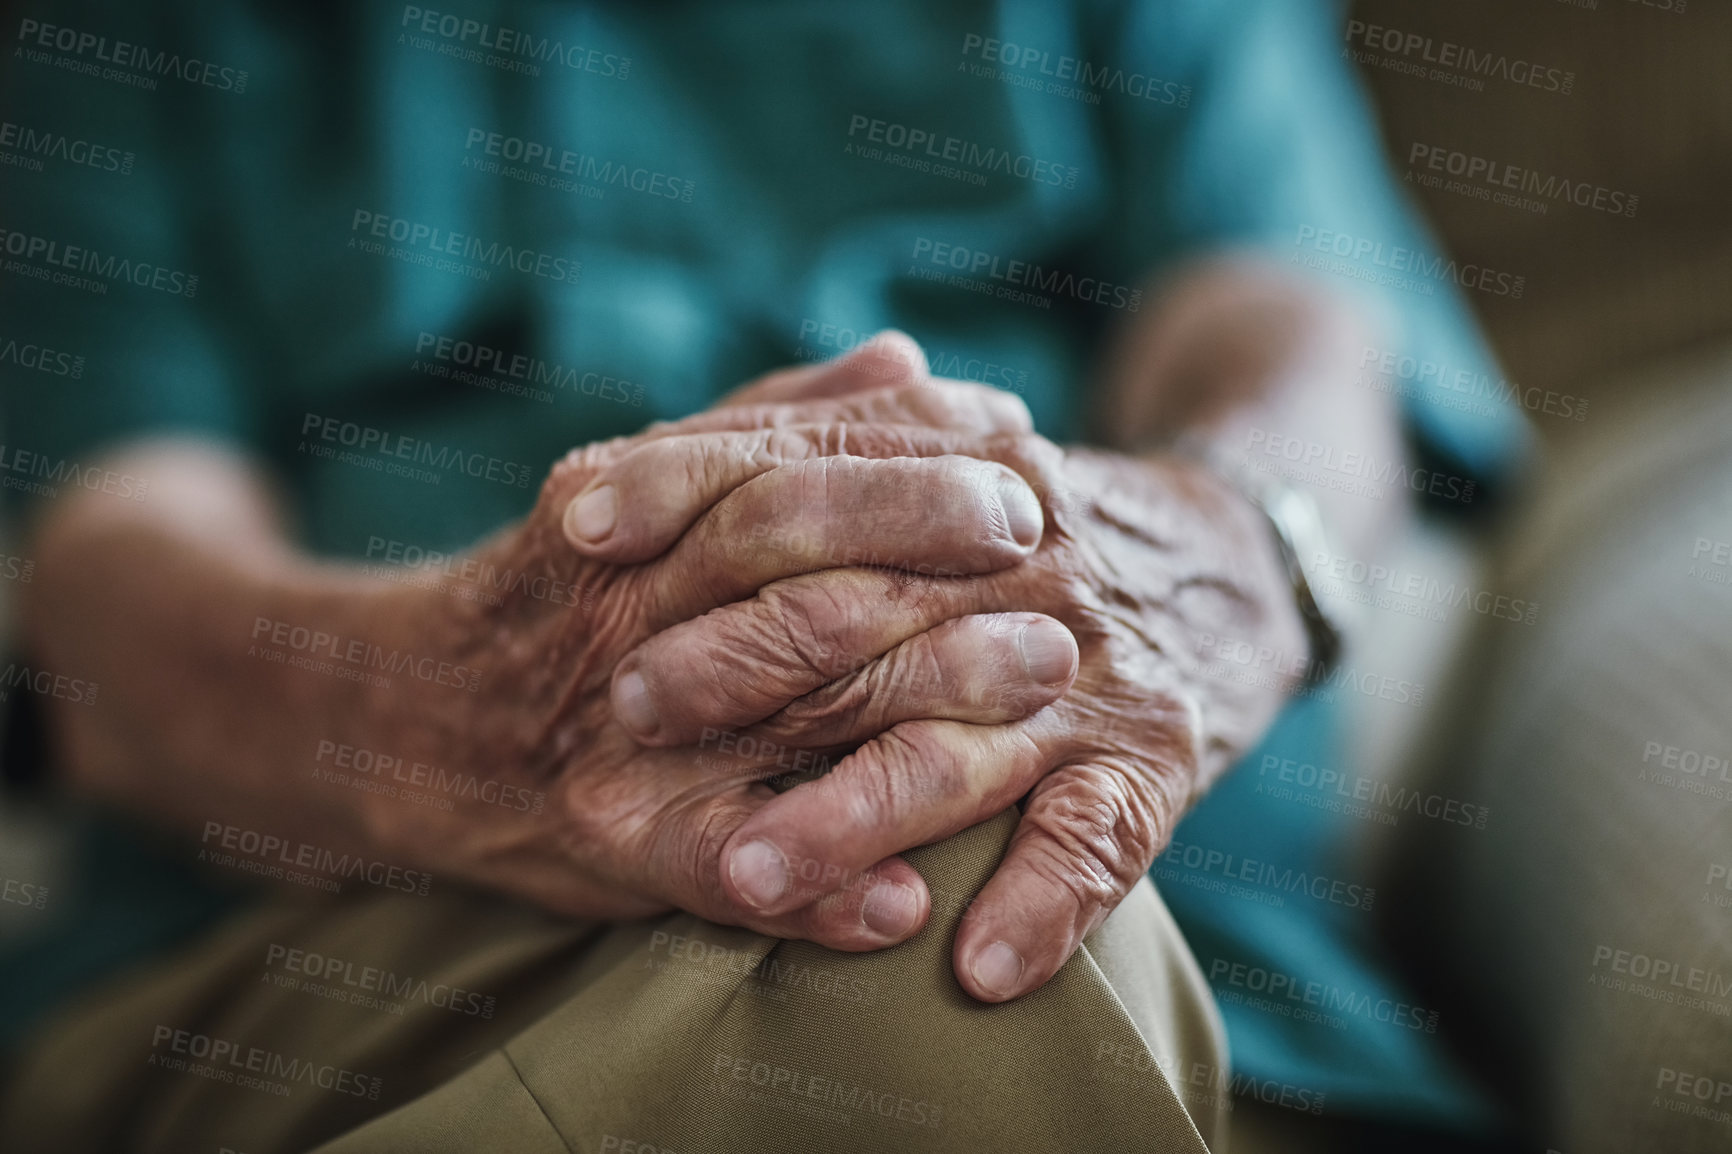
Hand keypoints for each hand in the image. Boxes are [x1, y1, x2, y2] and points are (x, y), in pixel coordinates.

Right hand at [340, 341, 1071, 951]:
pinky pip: (717, 861)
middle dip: (931, 555)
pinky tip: (905, 902)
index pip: (790, 462)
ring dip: (917, 706)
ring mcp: (617, 724)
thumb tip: (907, 357)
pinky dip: (816, 885)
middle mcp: (626, 602)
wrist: (410, 716)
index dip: (913, 459)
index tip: (1022, 450)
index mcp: (635, 501)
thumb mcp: (646, 478)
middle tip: (1054, 566)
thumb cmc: (562, 589)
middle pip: (793, 564)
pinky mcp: (608, 835)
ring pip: (782, 707)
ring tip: (1037, 706)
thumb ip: (774, 417)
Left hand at [573, 392, 1306, 999]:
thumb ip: (814, 442)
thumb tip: (627, 462)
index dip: (686, 484)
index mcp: (961, 471)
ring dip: (852, 817)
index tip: (575, 525)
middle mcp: (1024, 562)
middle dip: (738, 659)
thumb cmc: (1035, 526)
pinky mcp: (1153, 761)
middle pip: (865, 610)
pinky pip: (1098, 840)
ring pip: (957, 748)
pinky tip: (974, 968)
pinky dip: (1044, 905)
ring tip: (749, 875)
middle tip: (624, 709)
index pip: (808, 465)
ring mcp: (1088, 671)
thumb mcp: (945, 454)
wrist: (1232, 560)